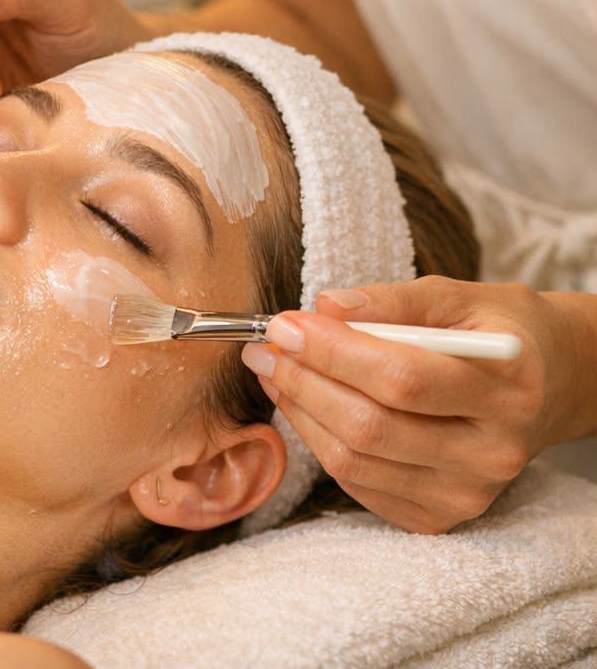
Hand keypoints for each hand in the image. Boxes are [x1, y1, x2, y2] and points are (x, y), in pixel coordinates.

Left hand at [241, 276, 595, 533]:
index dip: (332, 351)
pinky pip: (358, 484)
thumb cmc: (496, 332)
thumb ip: (393, 300)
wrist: (546, 387)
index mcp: (506, 386)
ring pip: (355, 459)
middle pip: (371, 425)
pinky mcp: (441, 515)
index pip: (401, 376)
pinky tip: (304, 404)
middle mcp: (493, 450)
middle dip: (303, 381)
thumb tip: (327, 306)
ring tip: (274, 369)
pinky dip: (319, 441)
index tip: (285, 324)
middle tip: (265, 346)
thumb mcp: (458, 297)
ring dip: (300, 411)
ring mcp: (468, 492)